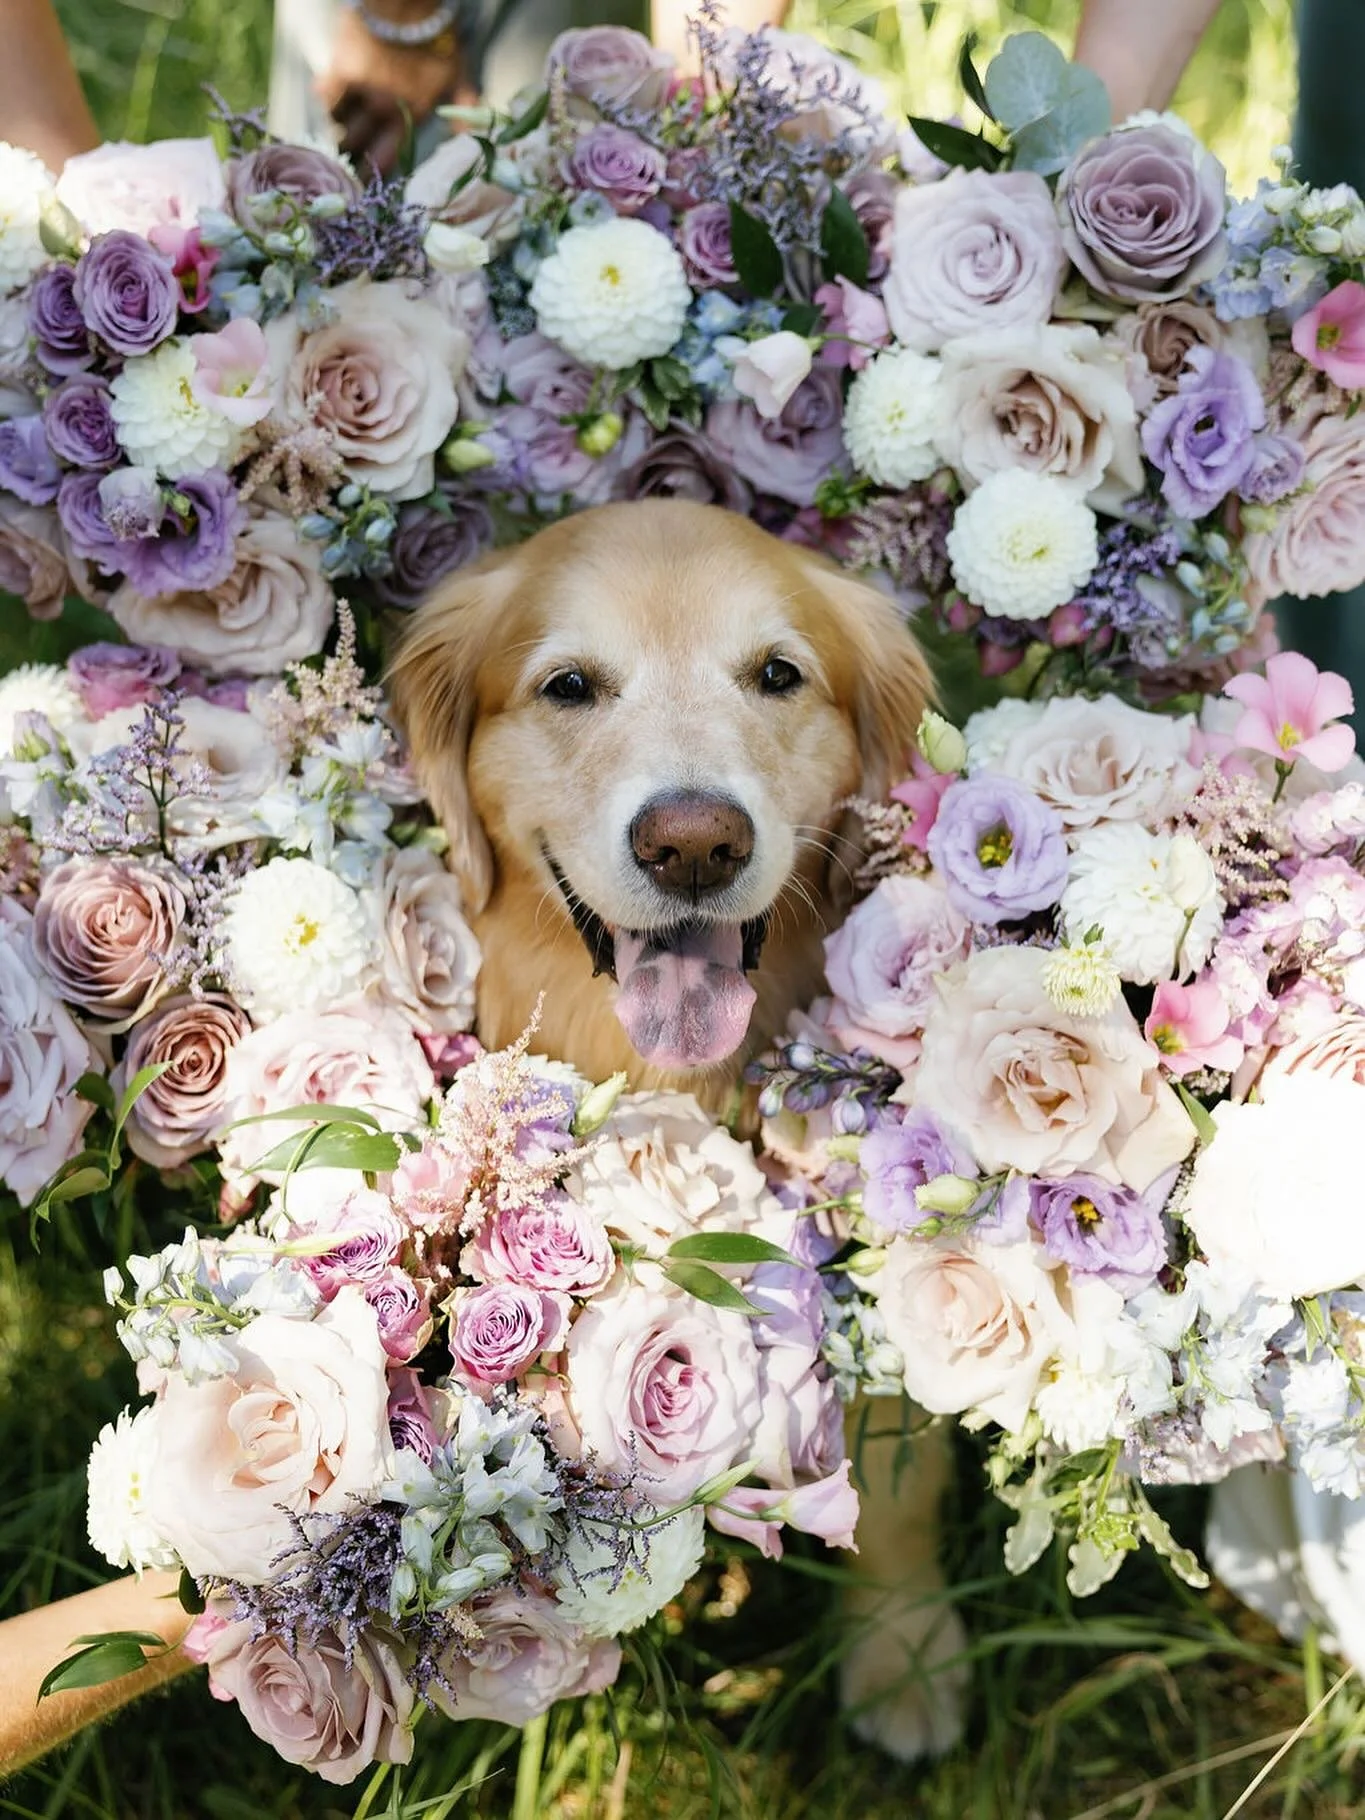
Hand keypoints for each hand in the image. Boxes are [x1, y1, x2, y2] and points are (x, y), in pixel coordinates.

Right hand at [317, 10, 472, 176]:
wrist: (406, 2)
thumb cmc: (438, 38)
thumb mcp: (459, 76)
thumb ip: (464, 110)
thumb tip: (471, 141)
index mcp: (410, 117)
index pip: (385, 158)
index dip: (373, 173)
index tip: (365, 182)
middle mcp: (382, 109)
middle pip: (356, 147)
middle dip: (350, 157)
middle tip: (345, 161)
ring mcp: (360, 90)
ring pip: (338, 125)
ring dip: (338, 127)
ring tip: (340, 127)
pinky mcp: (339, 68)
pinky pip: (324, 96)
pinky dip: (324, 98)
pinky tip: (325, 96)